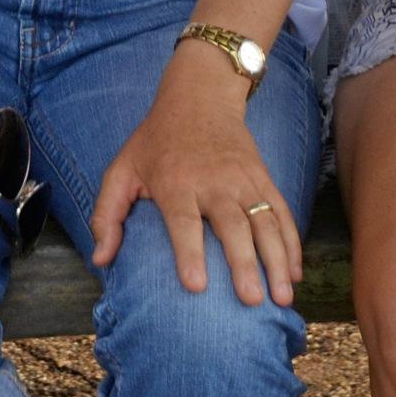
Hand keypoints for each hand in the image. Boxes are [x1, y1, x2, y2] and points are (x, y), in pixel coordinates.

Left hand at [90, 59, 299, 307]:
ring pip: (265, 222)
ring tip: (282, 297)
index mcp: (175, 182)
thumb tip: (99, 259)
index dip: (189, 253)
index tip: (196, 286)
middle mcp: (213, 181)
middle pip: (232, 226)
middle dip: (243, 264)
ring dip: (277, 260)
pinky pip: (282, 212)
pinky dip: (292, 243)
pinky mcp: (263, 178)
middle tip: (250, 300)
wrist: (199, 96)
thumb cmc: (155, 141)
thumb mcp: (122, 168)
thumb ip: (107, 213)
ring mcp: (243, 179)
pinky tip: (295, 272)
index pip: (183, 221)